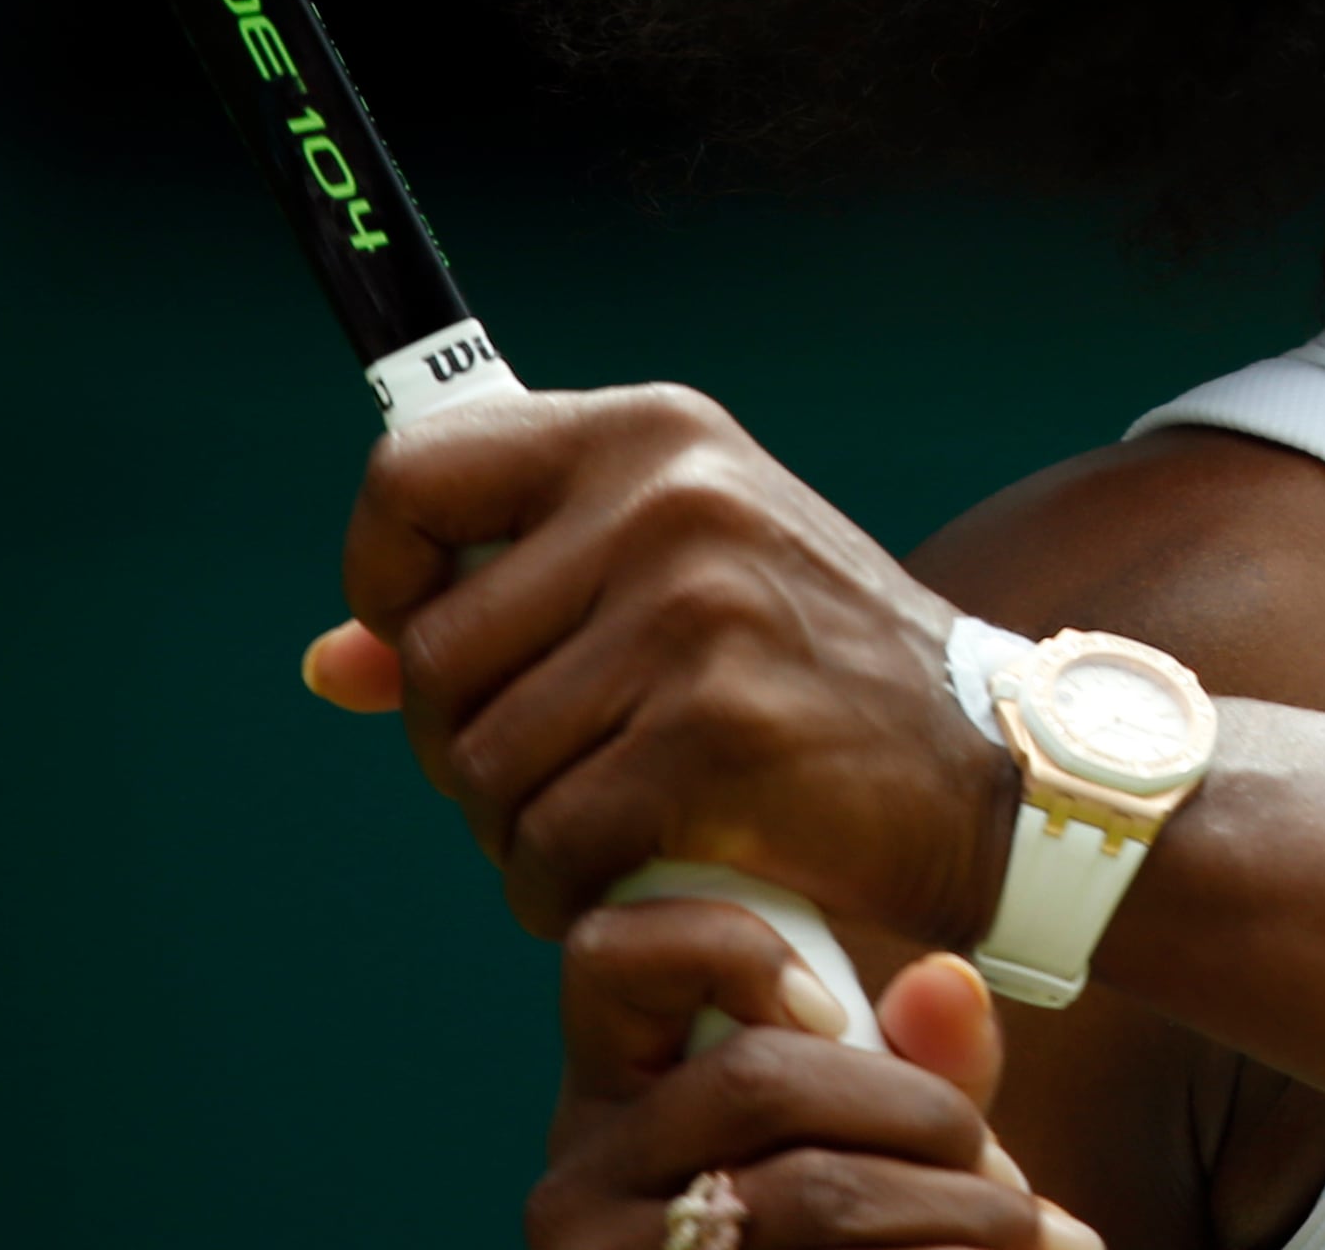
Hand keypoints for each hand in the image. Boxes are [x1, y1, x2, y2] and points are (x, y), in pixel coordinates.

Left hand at [314, 383, 1017, 946]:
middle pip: (435, 654)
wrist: (988, 767)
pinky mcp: (714, 733)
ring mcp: (695, 612)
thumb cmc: (810, 672)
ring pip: (481, 762)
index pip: (413, 474)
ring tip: (614, 818)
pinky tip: (646, 865)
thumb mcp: (673, 580)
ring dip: (521, 828)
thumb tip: (335, 662)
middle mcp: (670, 500)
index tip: (421, 636)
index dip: (381, 574)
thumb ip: (506, 599)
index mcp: (652, 436)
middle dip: (467, 743)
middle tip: (565, 767)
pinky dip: (570, 888)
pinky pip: (548, 844)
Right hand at [534, 898, 1100, 1249]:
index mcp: (613, 1097)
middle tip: (995, 1162)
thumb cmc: (839, 1241)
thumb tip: (947, 979)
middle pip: (758, 1076)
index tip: (838, 1010)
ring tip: (1025, 1226)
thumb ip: (917, 1060)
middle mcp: (581, 1181)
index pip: (613, 953)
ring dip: (954, 1206)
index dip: (730, 948)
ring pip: (812, 1194)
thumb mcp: (866, 1140)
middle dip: (918, 1106)